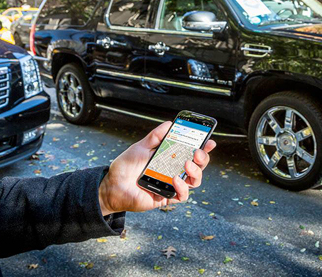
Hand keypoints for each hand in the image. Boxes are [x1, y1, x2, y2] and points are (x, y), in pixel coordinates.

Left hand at [98, 122, 215, 215]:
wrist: (112, 185)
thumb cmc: (126, 167)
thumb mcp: (141, 147)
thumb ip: (156, 136)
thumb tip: (169, 124)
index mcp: (170, 159)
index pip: (191, 153)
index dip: (203, 148)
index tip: (209, 141)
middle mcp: (174, 172)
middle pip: (197, 167)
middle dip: (203, 159)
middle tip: (198, 152)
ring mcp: (172, 185)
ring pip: (195, 181)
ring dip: (196, 172)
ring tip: (187, 164)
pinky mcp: (167, 198)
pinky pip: (183, 195)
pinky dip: (182, 187)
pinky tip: (175, 179)